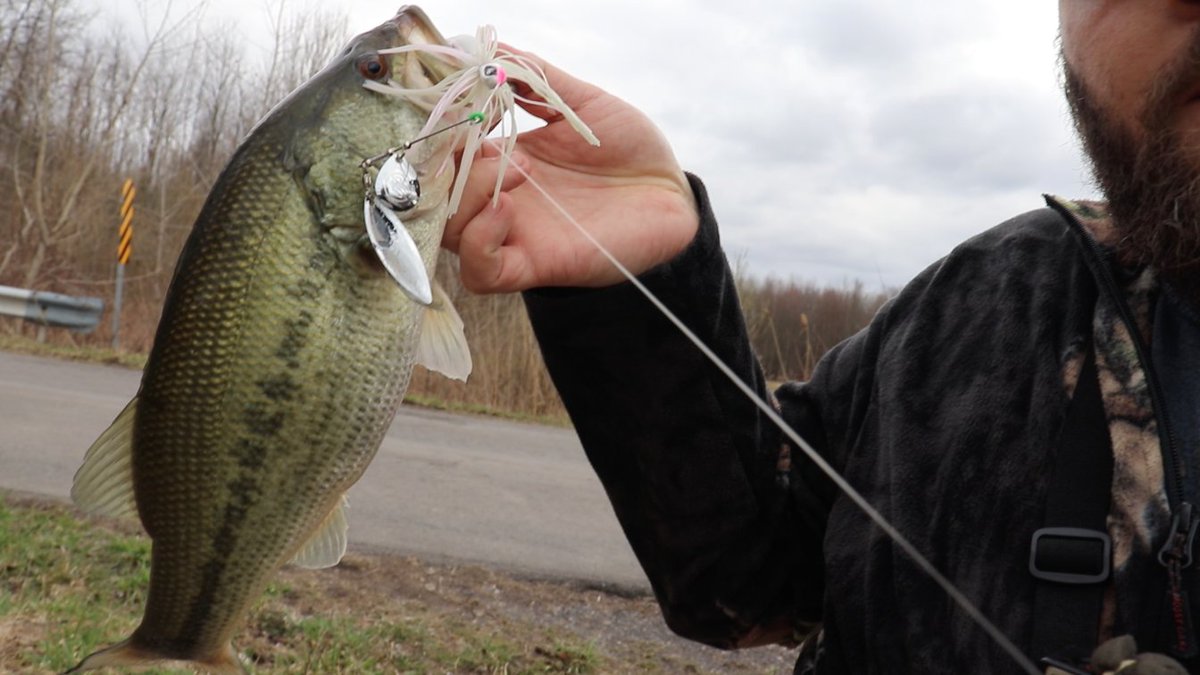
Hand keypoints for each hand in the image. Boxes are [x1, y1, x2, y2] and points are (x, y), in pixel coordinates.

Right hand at [442, 48, 699, 292]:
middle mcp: (498, 197)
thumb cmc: (629, 149)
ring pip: (449, 231)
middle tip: (481, 140)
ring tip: (522, 170)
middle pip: (435, 191)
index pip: (443, 150)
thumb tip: (492, 48)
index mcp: (502, 158)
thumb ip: (535, 77)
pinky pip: (481, 273)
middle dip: (444, 163)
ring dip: (470, 194)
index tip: (454, 100)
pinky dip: (481, 241)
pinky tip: (507, 210)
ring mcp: (513, 233)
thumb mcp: (582, 102)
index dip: (437, 128)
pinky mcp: (534, 265)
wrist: (671, 193)